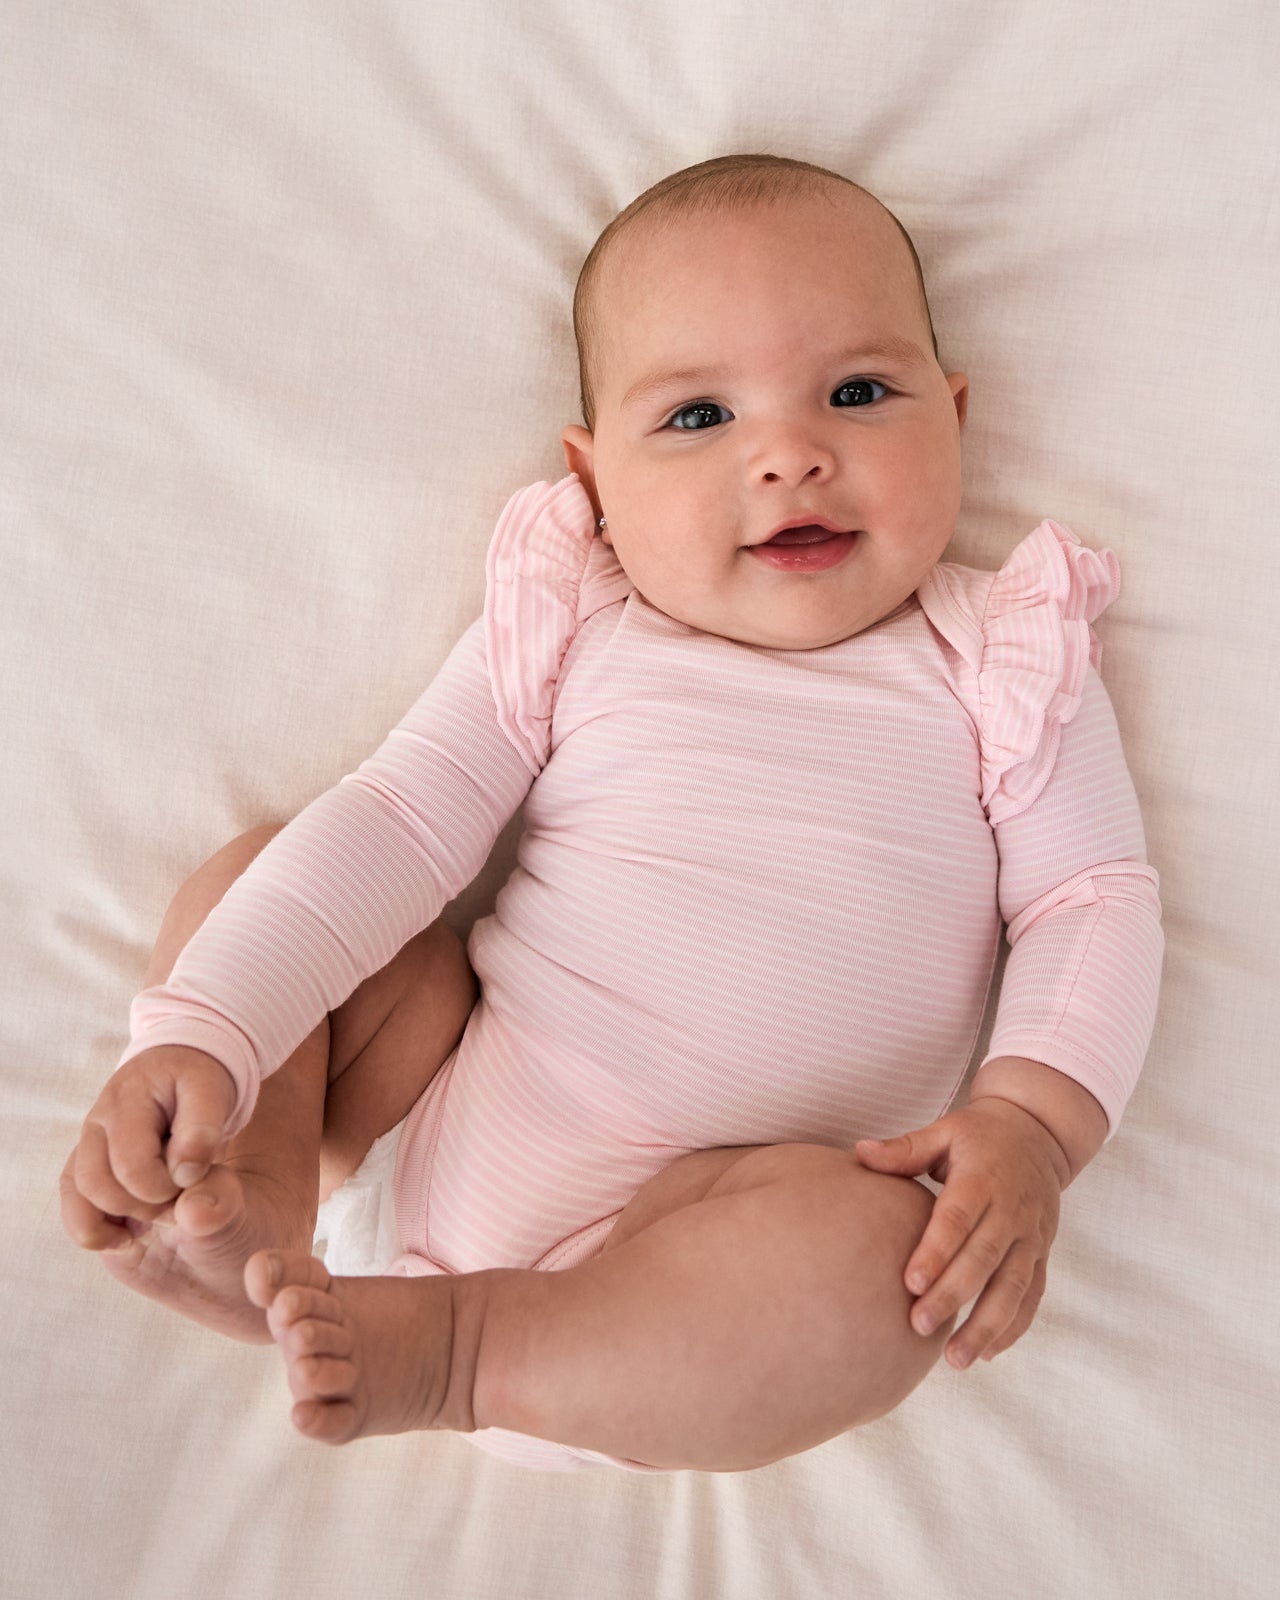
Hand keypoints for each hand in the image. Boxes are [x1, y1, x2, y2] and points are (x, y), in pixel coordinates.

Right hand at [60, 1044, 235, 1250]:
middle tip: (182, 1195)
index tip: (194, 1176)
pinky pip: (73, 1205)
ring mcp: (88, 1143)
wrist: (178, 1073)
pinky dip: (96, 1231)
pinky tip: (129, 1236)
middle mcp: (100, 1121)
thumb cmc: (198, 1087)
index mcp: (132, 1098)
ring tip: (162, 1211)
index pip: (133, 1163)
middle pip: (101, 1184)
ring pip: (83, 1196)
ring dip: (124, 1215)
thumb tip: (183, 1174)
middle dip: (148, 1203)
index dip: (168, 1184)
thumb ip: (202, 1133)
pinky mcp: (83, 1165)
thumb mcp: (212, 1096)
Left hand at [855, 1098, 1070, 1368]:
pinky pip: (1032, 1295)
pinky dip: (1013, 1327)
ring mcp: (1031, 1236)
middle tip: (919, 1326)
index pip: (958, 1219)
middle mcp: (1012, 1210)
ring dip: (987, 1326)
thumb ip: (905, 1148)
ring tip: (957, 1359)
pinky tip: (988, 1353)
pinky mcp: (1042, 1253)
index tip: (909, 1282)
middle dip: (953, 1296)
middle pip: (983, 1259)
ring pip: (1013, 1287)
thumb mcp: (944, 1131)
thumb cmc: (979, 1136)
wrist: (1039, 1134)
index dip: (937, 1252)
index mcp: (983, 1179)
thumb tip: (859, 1153)